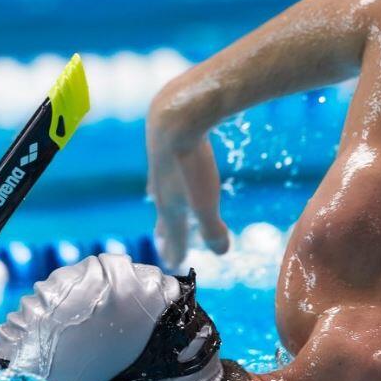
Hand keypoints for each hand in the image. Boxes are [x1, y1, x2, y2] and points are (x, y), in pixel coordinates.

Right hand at [147, 103, 229, 269]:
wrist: (175, 117)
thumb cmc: (189, 163)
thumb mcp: (205, 200)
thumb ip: (212, 228)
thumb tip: (223, 252)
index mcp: (169, 205)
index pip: (173, 234)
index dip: (175, 250)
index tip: (174, 263)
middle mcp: (161, 187)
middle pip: (163, 213)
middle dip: (165, 229)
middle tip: (162, 240)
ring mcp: (161, 165)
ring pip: (160, 188)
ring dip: (161, 199)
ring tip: (157, 201)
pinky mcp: (166, 144)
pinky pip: (165, 166)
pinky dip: (165, 174)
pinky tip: (168, 166)